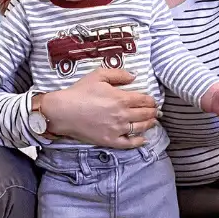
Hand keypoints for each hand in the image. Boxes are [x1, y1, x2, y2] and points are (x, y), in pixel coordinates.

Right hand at [41, 68, 158, 148]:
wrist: (63, 111)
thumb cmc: (79, 92)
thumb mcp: (98, 75)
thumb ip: (118, 74)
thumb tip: (134, 76)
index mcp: (121, 98)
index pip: (144, 100)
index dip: (151, 100)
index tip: (152, 101)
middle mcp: (122, 114)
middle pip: (145, 114)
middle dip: (153, 112)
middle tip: (155, 111)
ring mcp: (117, 129)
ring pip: (140, 128)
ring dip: (149, 124)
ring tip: (152, 122)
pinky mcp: (110, 140)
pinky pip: (129, 143)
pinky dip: (138, 142)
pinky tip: (143, 139)